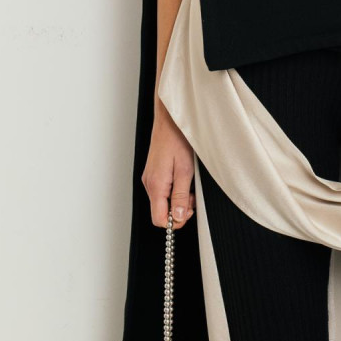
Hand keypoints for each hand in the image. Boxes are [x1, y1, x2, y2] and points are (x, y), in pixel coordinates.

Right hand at [142, 104, 196, 229]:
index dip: (175, 221)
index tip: (188, 210)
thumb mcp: (185, 170)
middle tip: (192, 195)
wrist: (170, 118)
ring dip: (177, 198)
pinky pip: (162, 190)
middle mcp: (149, 183)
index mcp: (156, 185)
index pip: (159, 220)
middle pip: (161, 211)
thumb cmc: (178, 139)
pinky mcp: (153, 172)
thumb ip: (181, 195)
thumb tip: (177, 218)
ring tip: (188, 182)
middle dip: (178, 208)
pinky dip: (173, 189)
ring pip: (162, 201)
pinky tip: (182, 176)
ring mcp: (150, 177)